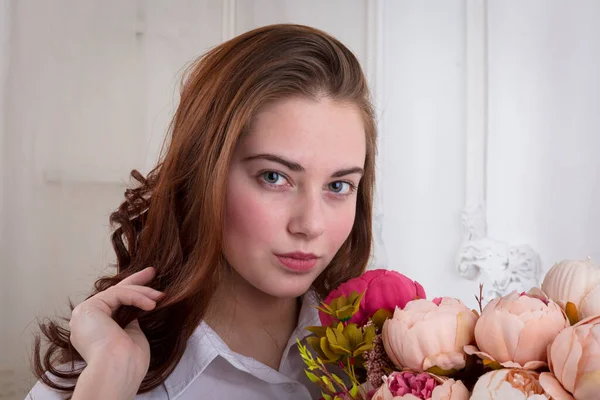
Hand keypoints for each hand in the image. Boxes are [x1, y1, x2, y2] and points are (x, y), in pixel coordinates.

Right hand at [69, 267, 163, 384]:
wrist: (118, 370)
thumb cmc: (129, 361)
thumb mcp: (131, 334)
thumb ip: (129, 321)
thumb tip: (137, 309)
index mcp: (94, 330)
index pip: (114, 304)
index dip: (133, 291)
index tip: (150, 282)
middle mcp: (85, 321)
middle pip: (113, 293)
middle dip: (135, 281)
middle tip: (152, 271)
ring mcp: (84, 314)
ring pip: (117, 293)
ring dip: (142, 293)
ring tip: (160, 297)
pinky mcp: (88, 309)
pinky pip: (117, 295)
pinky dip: (136, 296)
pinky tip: (150, 304)